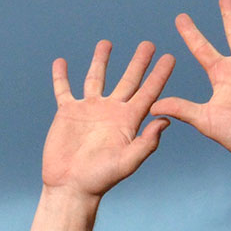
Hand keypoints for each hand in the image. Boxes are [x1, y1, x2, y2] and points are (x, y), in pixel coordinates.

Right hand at [40, 40, 172, 196]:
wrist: (71, 187)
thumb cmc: (101, 179)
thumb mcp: (128, 162)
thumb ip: (147, 143)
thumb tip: (165, 120)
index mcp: (128, 121)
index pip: (148, 93)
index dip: (159, 75)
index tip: (170, 57)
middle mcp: (111, 112)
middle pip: (128, 80)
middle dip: (138, 62)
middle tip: (148, 44)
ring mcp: (89, 110)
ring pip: (96, 78)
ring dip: (101, 61)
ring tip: (107, 43)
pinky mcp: (67, 113)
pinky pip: (64, 90)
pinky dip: (61, 76)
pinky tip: (61, 63)